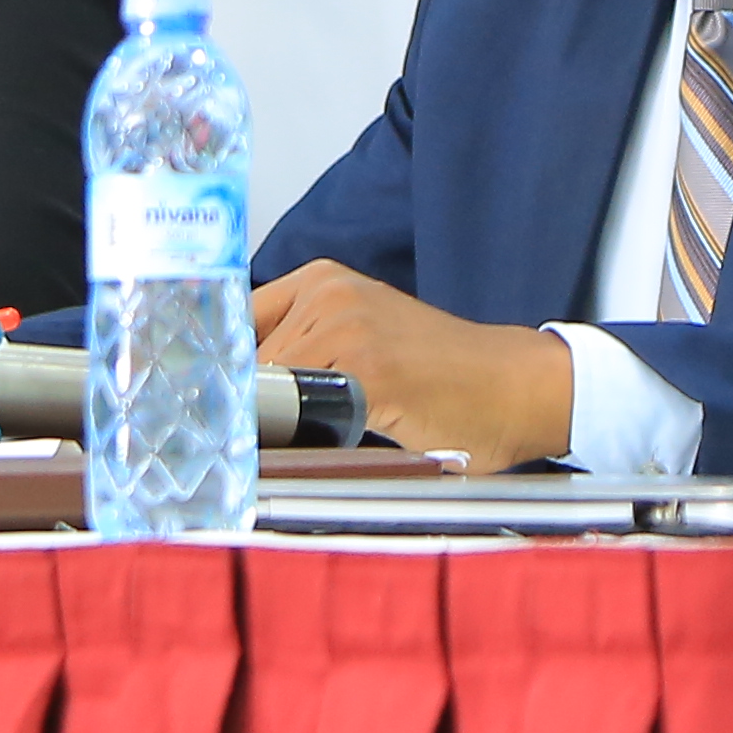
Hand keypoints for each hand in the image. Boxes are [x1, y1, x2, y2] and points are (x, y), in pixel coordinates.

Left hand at [252, 261, 574, 472]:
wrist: (519, 388)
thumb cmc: (446, 376)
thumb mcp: (362, 341)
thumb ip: (302, 354)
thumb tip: (236, 398)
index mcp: (320, 280)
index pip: (231, 330)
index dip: (222, 377)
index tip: (213, 409)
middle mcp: (326, 292)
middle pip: (242, 363)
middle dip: (247, 408)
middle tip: (261, 442)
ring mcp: (344, 325)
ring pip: (264, 390)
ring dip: (271, 428)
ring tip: (306, 449)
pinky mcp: (365, 367)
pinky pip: (297, 411)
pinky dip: (296, 439)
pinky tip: (320, 452)